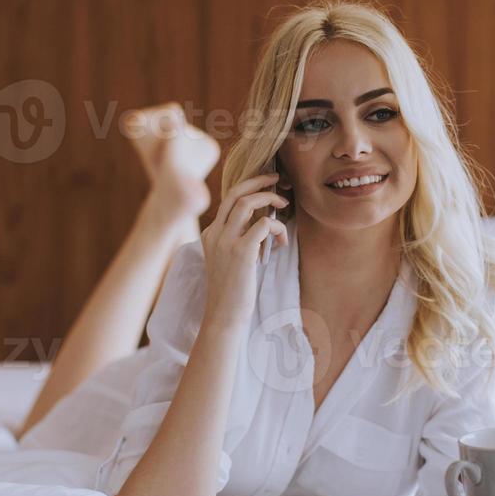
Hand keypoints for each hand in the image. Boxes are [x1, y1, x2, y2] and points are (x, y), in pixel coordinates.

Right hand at [199, 172, 287, 328]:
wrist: (224, 316)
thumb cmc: (232, 292)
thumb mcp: (229, 261)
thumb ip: (239, 241)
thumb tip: (263, 226)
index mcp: (210, 234)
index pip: (228, 200)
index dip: (249, 189)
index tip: (266, 187)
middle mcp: (215, 233)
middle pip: (235, 192)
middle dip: (258, 181)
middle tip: (276, 178)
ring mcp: (225, 241)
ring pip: (247, 203)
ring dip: (270, 199)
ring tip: (284, 205)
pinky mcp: (241, 252)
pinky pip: (263, 225)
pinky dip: (278, 227)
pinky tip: (282, 242)